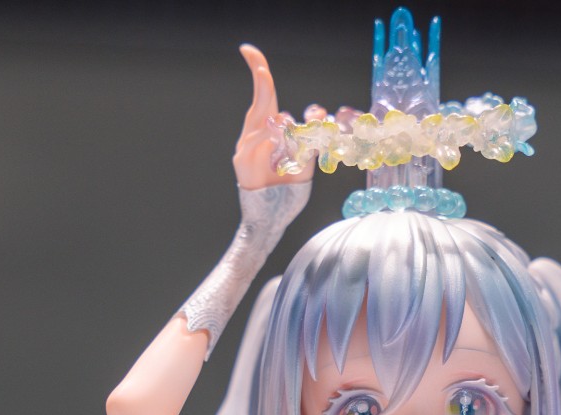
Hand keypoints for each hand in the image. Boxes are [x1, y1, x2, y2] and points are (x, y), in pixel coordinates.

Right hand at [233, 45, 321, 190]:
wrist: (274, 217)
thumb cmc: (288, 188)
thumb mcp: (307, 160)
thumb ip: (312, 137)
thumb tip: (318, 112)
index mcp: (270, 127)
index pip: (265, 94)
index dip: (257, 69)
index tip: (247, 50)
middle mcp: (256, 132)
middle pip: (260, 100)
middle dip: (260, 80)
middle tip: (258, 65)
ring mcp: (246, 145)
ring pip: (261, 120)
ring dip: (278, 119)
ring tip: (288, 124)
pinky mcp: (241, 161)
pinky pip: (255, 142)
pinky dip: (268, 139)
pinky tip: (277, 140)